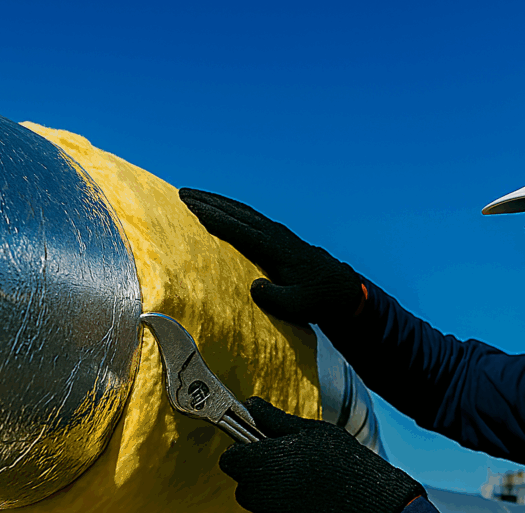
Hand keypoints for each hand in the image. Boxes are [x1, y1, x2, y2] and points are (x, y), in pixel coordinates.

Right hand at [179, 189, 364, 324]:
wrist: (342, 289)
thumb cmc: (319, 300)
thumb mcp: (300, 306)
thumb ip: (277, 299)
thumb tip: (254, 287)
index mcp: (278, 250)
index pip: (242, 230)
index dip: (216, 219)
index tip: (192, 208)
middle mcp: (276, 236)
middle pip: (239, 213)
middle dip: (210, 202)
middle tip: (182, 193)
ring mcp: (278, 234)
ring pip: (244, 211)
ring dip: (218, 201)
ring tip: (193, 196)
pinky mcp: (278, 237)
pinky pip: (250, 217)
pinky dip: (231, 210)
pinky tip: (219, 209)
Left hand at [219, 397, 424, 512]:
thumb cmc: (350, 468)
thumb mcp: (316, 433)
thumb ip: (275, 420)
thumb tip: (251, 405)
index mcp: (261, 461)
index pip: (230, 460)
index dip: (246, 455)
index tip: (263, 453)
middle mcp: (259, 495)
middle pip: (247, 487)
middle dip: (266, 481)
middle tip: (299, 474)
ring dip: (282, 507)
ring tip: (317, 498)